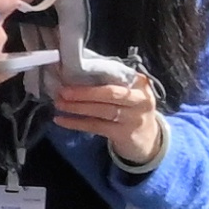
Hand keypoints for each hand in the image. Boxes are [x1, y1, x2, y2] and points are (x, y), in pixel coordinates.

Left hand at [47, 66, 166, 166]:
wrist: (148, 139)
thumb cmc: (132, 110)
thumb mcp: (129, 93)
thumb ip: (112, 82)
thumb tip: (78, 73)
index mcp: (140, 83)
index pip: (116, 74)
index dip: (95, 71)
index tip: (74, 69)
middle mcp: (140, 99)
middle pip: (110, 93)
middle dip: (85, 92)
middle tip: (64, 91)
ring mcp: (133, 118)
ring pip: (102, 111)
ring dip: (78, 107)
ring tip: (59, 104)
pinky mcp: (123, 134)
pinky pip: (96, 126)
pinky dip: (77, 123)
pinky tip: (62, 120)